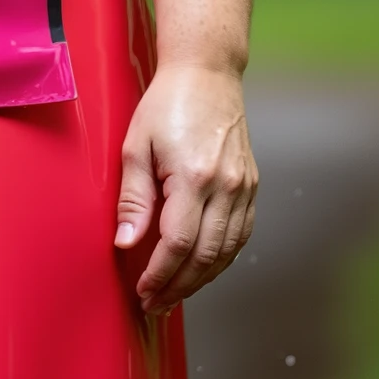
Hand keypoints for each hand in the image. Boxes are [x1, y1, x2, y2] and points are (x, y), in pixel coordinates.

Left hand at [114, 60, 257, 312]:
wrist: (208, 74)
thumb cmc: (166, 105)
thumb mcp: (136, 147)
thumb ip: (133, 198)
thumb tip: (127, 243)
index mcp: (194, 176)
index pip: (178, 243)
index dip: (160, 275)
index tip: (143, 292)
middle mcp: (226, 185)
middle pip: (205, 255)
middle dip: (179, 286)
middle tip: (155, 304)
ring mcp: (244, 186)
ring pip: (227, 251)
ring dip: (201, 279)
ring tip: (174, 294)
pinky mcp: (252, 185)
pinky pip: (240, 234)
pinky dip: (221, 258)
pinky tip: (202, 268)